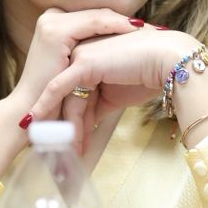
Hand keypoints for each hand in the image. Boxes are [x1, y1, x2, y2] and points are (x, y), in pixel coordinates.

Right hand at [0, 8, 140, 174]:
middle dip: (125, 22)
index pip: (96, 19)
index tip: (147, 30)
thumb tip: (128, 53)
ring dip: (124, 23)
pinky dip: (115, 26)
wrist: (35, 114)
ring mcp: (52, 22)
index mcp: (57, 26)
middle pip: (98, 15)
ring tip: (148, 29)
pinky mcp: (56, 32)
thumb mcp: (80, 73)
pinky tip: (133, 30)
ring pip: (98, 17)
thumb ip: (96, 59)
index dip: (121, 24)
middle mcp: (52, 19)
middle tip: (152, 27)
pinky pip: (93, 23)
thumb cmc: (57, 100)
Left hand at [30, 27, 194, 151]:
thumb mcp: (119, 95)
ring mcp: (81, 55)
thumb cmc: (151, 75)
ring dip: (66, 126)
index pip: (79, 94)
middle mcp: (83, 54)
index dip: (76, 120)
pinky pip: (60, 87)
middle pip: (70, 97)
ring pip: (67, 97)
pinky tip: (38, 123)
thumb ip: (100, 105)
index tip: (74, 143)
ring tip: (67, 152)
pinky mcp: (83, 61)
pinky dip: (47, 106)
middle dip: (67, 126)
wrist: (169, 61)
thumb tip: (87, 124)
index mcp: (93, 59)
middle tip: (64, 152)